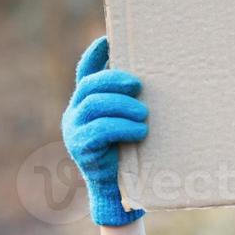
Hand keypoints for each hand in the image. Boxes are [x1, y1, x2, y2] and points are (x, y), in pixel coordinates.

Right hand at [62, 35, 147, 225]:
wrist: (119, 195)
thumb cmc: (132, 155)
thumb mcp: (131, 124)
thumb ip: (133, 104)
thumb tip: (159, 80)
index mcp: (86, 103)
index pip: (85, 71)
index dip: (95, 54)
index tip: (109, 39)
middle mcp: (75, 113)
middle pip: (89, 85)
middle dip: (114, 80)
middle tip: (138, 84)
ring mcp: (75, 130)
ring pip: (93, 106)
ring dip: (121, 106)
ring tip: (144, 114)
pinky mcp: (81, 148)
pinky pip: (98, 130)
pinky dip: (120, 127)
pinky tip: (139, 130)